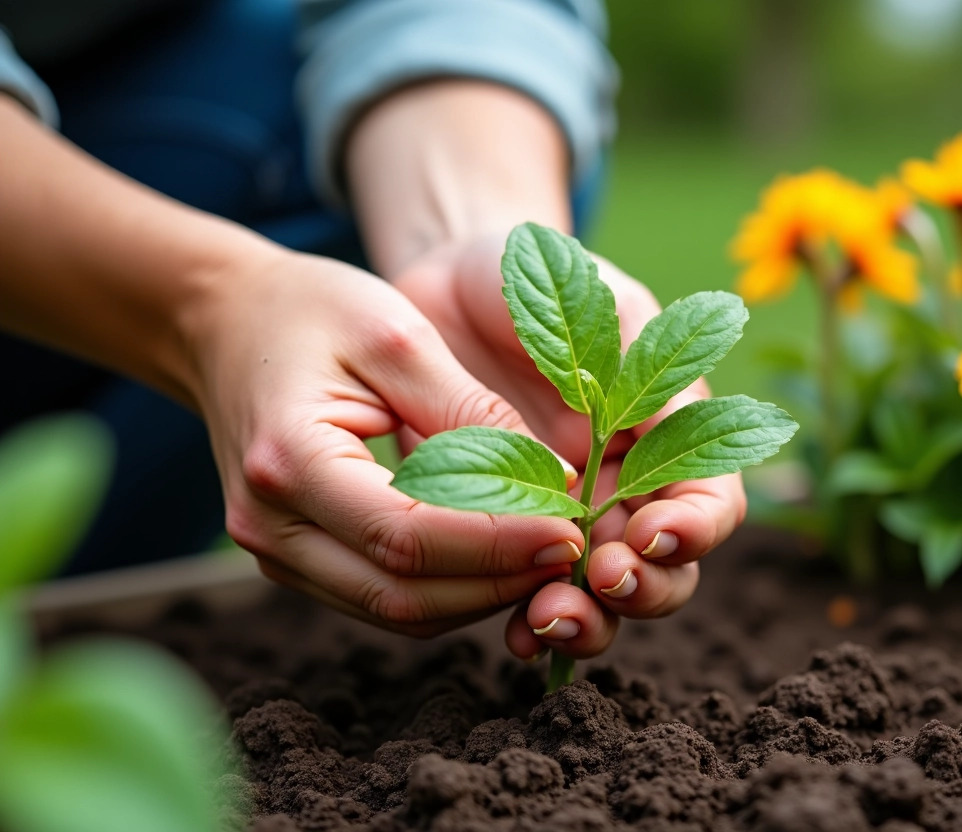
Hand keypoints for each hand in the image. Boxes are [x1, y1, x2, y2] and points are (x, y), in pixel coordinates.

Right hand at [186, 246, 584, 635]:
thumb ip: (472, 411)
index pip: (408, 536)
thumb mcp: (399, 335)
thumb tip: (555, 480)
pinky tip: (502, 556)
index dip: (498, 543)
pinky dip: (450, 589)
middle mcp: (270, 526)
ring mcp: (276, 553)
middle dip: (500, 582)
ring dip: (481, 596)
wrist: (226, 322)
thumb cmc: (311, 311)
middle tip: (575, 549)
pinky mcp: (297, 560)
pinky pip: (384, 597)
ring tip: (550, 555)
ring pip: (397, 612)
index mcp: (288, 461)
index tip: (573, 526)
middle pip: (403, 596)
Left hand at [393, 237, 747, 658]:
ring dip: (590, 620)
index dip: (696, 528)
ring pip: (603, 598)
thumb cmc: (536, 283)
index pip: (711, 500)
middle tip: (604, 580)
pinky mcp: (509, 534)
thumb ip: (640, 354)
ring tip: (548, 620)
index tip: (652, 532)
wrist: (447, 287)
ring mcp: (569, 519)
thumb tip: (663, 423)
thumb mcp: (597, 298)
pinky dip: (527, 621)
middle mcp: (627, 487)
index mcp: (667, 435)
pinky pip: (529, 593)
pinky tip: (512, 633)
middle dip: (644, 587)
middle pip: (668, 569)